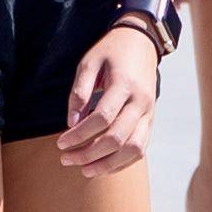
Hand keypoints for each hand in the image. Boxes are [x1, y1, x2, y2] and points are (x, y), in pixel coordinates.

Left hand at [55, 21, 160, 172]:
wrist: (142, 42)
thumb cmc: (111, 51)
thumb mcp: (89, 62)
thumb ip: (79, 91)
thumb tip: (71, 122)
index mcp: (124, 85)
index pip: (102, 118)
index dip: (79, 134)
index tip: (61, 142)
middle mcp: (141, 102)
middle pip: (117, 138)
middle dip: (89, 154)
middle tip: (66, 158)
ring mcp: (149, 113)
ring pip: (133, 149)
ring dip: (108, 164)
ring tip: (85, 170)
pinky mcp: (151, 120)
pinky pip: (141, 148)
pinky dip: (123, 162)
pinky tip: (103, 165)